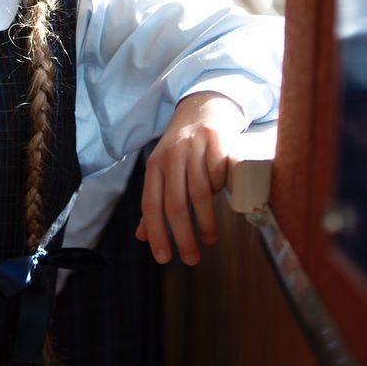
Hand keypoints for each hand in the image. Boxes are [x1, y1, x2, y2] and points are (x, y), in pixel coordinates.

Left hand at [135, 92, 244, 264]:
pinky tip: (224, 199)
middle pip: (175, 203)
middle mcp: (171, 155)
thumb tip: (142, 237)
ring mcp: (194, 146)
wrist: (203, 106)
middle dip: (183, 236)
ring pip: (200, 192)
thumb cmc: (182, 147)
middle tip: (191, 259)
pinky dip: (222, 189)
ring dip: (205, 221)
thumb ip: (154, 200)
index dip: (156, 233)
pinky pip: (219, 172)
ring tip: (209, 238)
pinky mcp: (216, 139)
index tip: (164, 258)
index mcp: (154, 165)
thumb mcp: (162, 169)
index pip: (151, 204)